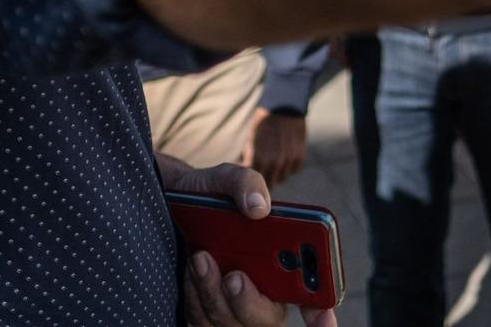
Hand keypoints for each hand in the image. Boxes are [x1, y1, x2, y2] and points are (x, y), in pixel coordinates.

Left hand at [162, 156, 335, 326]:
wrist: (167, 201)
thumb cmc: (208, 194)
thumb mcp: (226, 178)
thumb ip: (246, 183)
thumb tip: (259, 209)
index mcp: (283, 261)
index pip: (312, 297)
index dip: (321, 314)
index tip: (323, 320)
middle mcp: (262, 289)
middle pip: (268, 318)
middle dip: (250, 302)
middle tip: (234, 276)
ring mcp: (232, 305)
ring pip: (229, 322)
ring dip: (213, 292)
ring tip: (201, 258)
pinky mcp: (204, 313)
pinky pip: (201, 321)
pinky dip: (194, 296)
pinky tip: (191, 268)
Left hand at [241, 108, 306, 186]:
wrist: (282, 106)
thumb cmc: (262, 123)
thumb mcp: (250, 140)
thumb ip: (249, 158)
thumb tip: (246, 172)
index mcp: (258, 159)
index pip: (253, 182)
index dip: (251, 183)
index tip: (250, 180)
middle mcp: (273, 163)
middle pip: (268, 185)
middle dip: (264, 182)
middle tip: (262, 175)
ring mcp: (287, 160)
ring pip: (282, 179)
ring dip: (278, 173)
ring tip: (274, 162)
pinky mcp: (299, 157)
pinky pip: (294, 170)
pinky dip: (290, 166)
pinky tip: (286, 156)